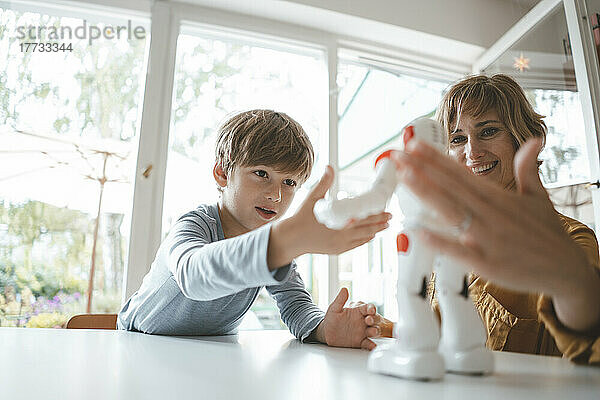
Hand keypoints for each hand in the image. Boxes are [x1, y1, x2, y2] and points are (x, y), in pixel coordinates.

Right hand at [268, 166, 390, 268]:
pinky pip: (355, 245)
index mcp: (338, 223)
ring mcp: (340, 244)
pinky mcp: (337, 250)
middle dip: (380, 222)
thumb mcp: (312, 199)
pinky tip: (370, 236)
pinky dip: (364, 240)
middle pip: (366, 228)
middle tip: (391, 217)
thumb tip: (329, 167)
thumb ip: (324, 183)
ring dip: (375, 231)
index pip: (362, 218)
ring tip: (385, 226)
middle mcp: (341, 236)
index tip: (385, 209)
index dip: (375, 214)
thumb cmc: (301, 219)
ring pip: (363, 238)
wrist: (291, 239)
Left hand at [314, 288, 381, 349]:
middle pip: (373, 319)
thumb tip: (344, 289)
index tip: (370, 310)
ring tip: (372, 332)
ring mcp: (362, 331)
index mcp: (358, 311)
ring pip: (373, 330)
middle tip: (369, 320)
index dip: (371, 308)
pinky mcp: (360, 341)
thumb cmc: (331, 319)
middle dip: (374, 319)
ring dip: (375, 331)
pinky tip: (372, 346)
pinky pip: (368, 343)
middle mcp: (362, 321)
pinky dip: (371, 345)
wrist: (327, 333)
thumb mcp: (334, 308)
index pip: (367, 308)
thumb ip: (340, 300)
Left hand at [392, 138, 599, 331]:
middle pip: (450, 188)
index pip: (461, 173)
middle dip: (422, 170)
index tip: (415, 145)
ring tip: (404, 177)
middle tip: (398, 156)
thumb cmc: (548, 233)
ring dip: (426, 194)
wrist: (566, 270)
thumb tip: (533, 141)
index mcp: (498, 197)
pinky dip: (439, 241)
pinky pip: (458, 250)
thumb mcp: (539, 197)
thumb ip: (528, 169)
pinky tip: (417, 230)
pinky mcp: (487, 263)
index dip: (436, 159)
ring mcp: (488, 238)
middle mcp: (491, 214)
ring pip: (451, 212)